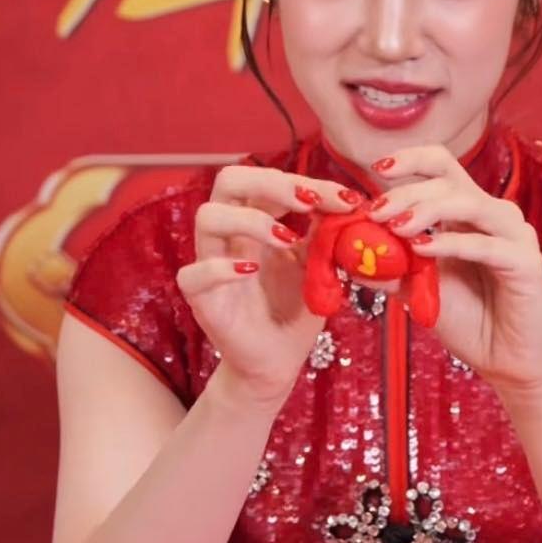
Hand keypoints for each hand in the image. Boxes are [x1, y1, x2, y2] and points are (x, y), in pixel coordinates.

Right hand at [179, 165, 365, 406]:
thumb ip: (325, 234)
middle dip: (270, 182)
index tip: (347, 198)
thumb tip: (347, 202)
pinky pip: (194, 274)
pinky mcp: (202, 300)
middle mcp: (230, 235)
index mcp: (256, 220)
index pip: (269, 180)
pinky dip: (222, 268)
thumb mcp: (319, 266)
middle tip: (308, 201)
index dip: (307, 182)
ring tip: (287, 239)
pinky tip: (252, 270)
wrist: (279, 362)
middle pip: (228, 181)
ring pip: (207, 217)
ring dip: (250, 220)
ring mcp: (211, 264)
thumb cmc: (295, 310)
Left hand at [367, 144, 541, 395]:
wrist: (508, 363)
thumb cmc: (470, 322)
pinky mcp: (526, 262)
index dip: (409, 160)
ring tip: (396, 227)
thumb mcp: (419, 291)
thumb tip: (345, 254)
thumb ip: (389, 269)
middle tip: (375, 212)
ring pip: (469, 203)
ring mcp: (514, 236)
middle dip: (406, 191)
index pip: (441, 166)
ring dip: (427, 210)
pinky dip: (452, 244)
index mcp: (469, 213)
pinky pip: (486, 245)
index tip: (373, 169)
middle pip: (449, 180)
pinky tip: (422, 250)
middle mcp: (493, 215)